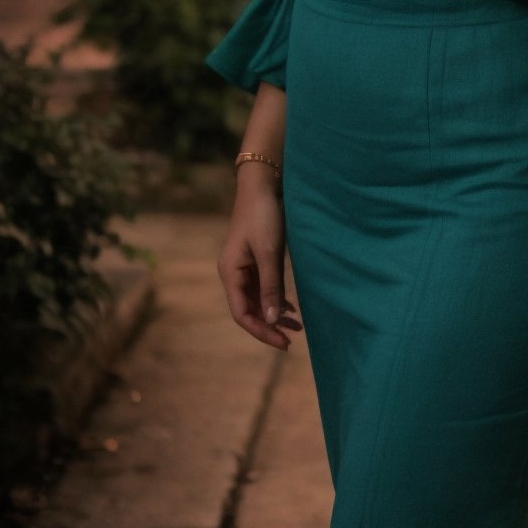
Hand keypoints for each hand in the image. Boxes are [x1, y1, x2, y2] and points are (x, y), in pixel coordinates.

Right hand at [217, 168, 302, 350]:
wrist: (262, 185)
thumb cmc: (263, 215)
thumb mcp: (269, 253)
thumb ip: (270, 286)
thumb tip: (272, 320)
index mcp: (230, 273)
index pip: (242, 313)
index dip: (261, 331)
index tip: (283, 342)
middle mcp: (234, 273)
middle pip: (250, 309)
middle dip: (270, 325)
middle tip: (293, 339)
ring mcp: (245, 266)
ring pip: (258, 299)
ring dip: (275, 313)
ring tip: (297, 326)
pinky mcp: (256, 258)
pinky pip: (264, 286)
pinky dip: (276, 298)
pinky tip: (291, 307)